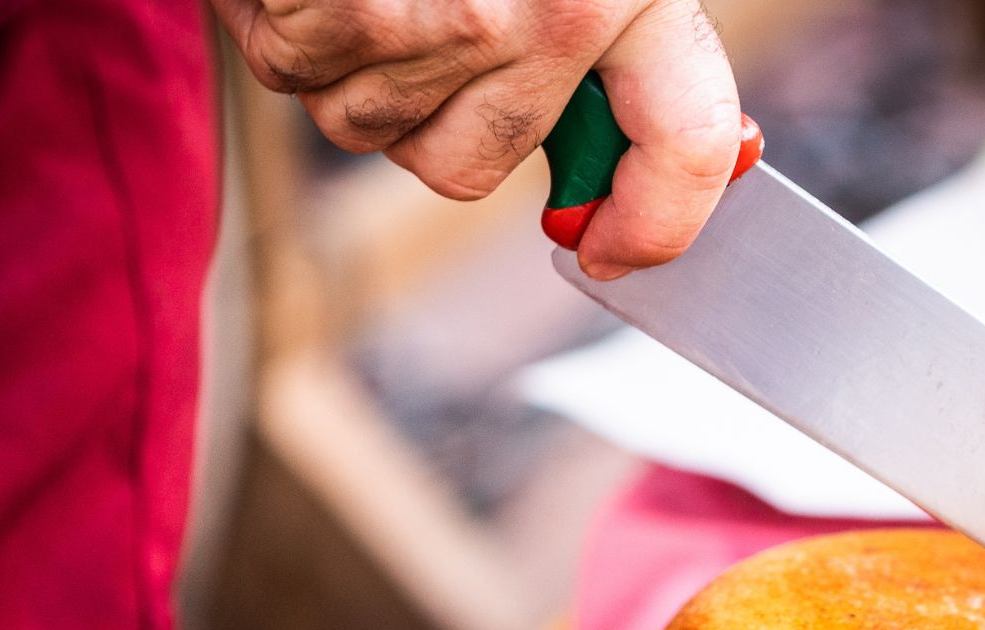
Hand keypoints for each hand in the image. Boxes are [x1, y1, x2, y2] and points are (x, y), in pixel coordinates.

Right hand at [211, 0, 741, 279]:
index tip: (620, 250)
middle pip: (474, 167)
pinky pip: (304, 82)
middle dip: (445, 115)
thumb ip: (623, 35)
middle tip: (436, 19)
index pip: (688, 141)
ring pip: (380, 133)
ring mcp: (416, 29)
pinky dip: (296, 30)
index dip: (663, 220)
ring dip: (366, 69)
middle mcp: (532, 17)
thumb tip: (675, 160)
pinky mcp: (314, 27)